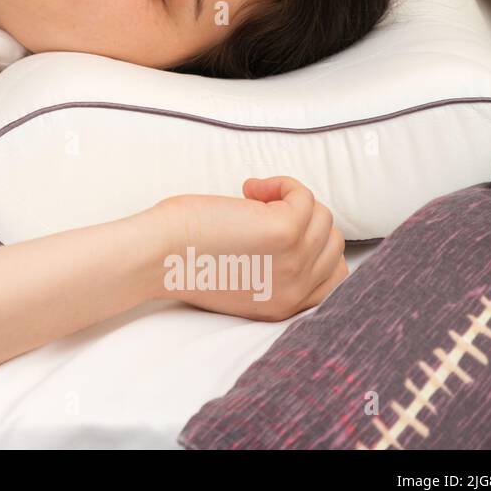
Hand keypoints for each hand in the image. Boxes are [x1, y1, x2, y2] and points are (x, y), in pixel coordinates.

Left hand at [150, 175, 348, 321]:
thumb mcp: (242, 281)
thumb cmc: (184, 260)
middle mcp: (296, 290)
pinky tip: (250, 189)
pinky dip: (282, 184)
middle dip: (303, 218)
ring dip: (290, 198)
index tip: (283, 226)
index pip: (335, 275)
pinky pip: (304, 195)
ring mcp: (294, 262)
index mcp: (287, 306)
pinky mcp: (283, 232)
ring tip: (250, 199)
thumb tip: (296, 230)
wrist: (155, 258)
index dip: (315, 243)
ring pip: (322, 216)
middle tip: (259, 209)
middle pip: (332, 241)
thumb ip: (274, 270)